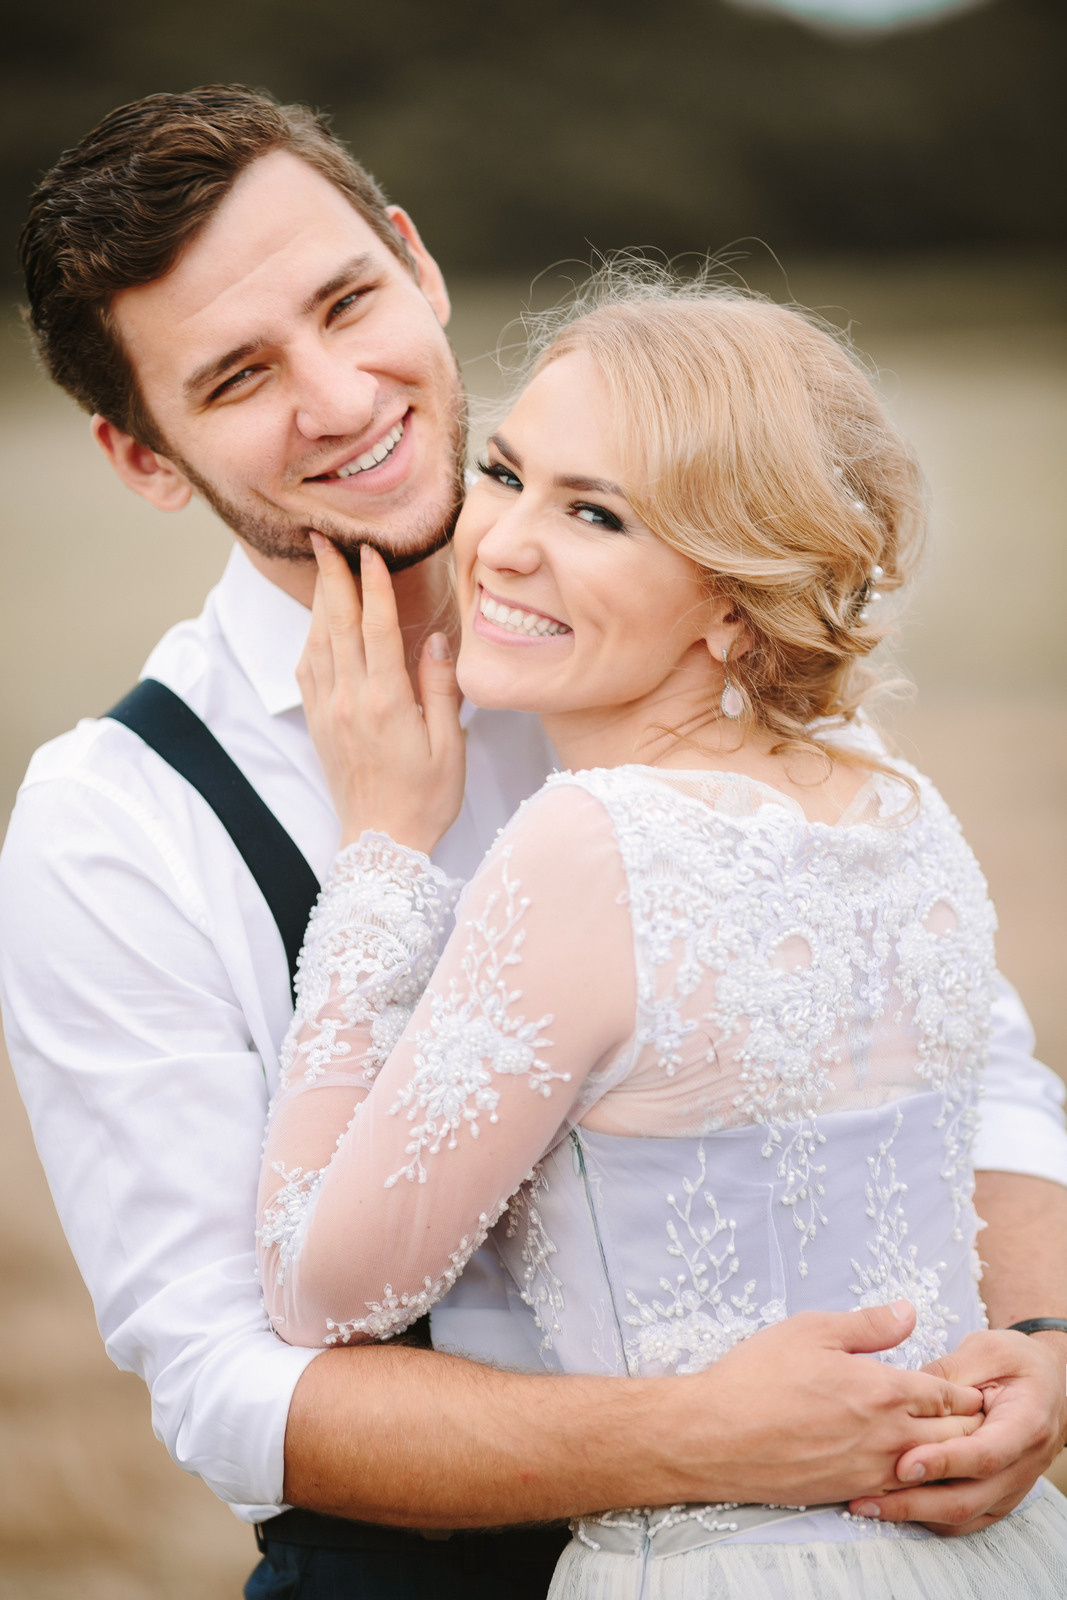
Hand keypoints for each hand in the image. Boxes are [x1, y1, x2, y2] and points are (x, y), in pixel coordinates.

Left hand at [298, 535, 464, 854]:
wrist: (382, 844)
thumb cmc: (425, 798)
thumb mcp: (450, 745)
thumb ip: (440, 687)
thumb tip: (435, 639)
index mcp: (386, 701)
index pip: (376, 627)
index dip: (372, 583)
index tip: (369, 549)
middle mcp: (350, 699)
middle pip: (336, 624)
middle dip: (331, 576)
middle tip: (322, 536)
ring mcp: (328, 711)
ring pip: (316, 642)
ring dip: (318, 601)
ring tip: (320, 568)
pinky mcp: (318, 724)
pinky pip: (308, 670)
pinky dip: (311, 638)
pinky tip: (317, 624)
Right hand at [675, 1301, 984, 1507]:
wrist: (716, 1436)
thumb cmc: (758, 1376)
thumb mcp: (811, 1330)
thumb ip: (868, 1324)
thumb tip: (908, 1311)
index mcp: (882, 1390)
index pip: (947, 1395)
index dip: (964, 1392)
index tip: (972, 1389)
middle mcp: (886, 1436)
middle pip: (953, 1438)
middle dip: (967, 1426)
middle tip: (969, 1416)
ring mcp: (869, 1470)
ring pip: (931, 1469)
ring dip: (945, 1456)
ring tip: (944, 1441)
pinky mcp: (850, 1492)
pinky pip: (901, 1492)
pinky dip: (913, 1479)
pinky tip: (902, 1465)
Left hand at [850, 1327, 1066, 1534]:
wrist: (1049, 1386)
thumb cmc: (1017, 1363)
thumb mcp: (987, 1351)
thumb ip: (949, 1373)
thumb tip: (904, 1389)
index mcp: (1025, 1425)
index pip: (985, 1454)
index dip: (944, 1462)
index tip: (903, 1464)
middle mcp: (1022, 1466)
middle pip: (969, 1498)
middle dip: (916, 1501)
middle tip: (868, 1496)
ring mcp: (1010, 1488)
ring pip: (962, 1515)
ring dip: (914, 1514)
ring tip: (867, 1505)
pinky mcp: (996, 1498)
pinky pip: (962, 1519)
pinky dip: (927, 1518)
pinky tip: (890, 1508)